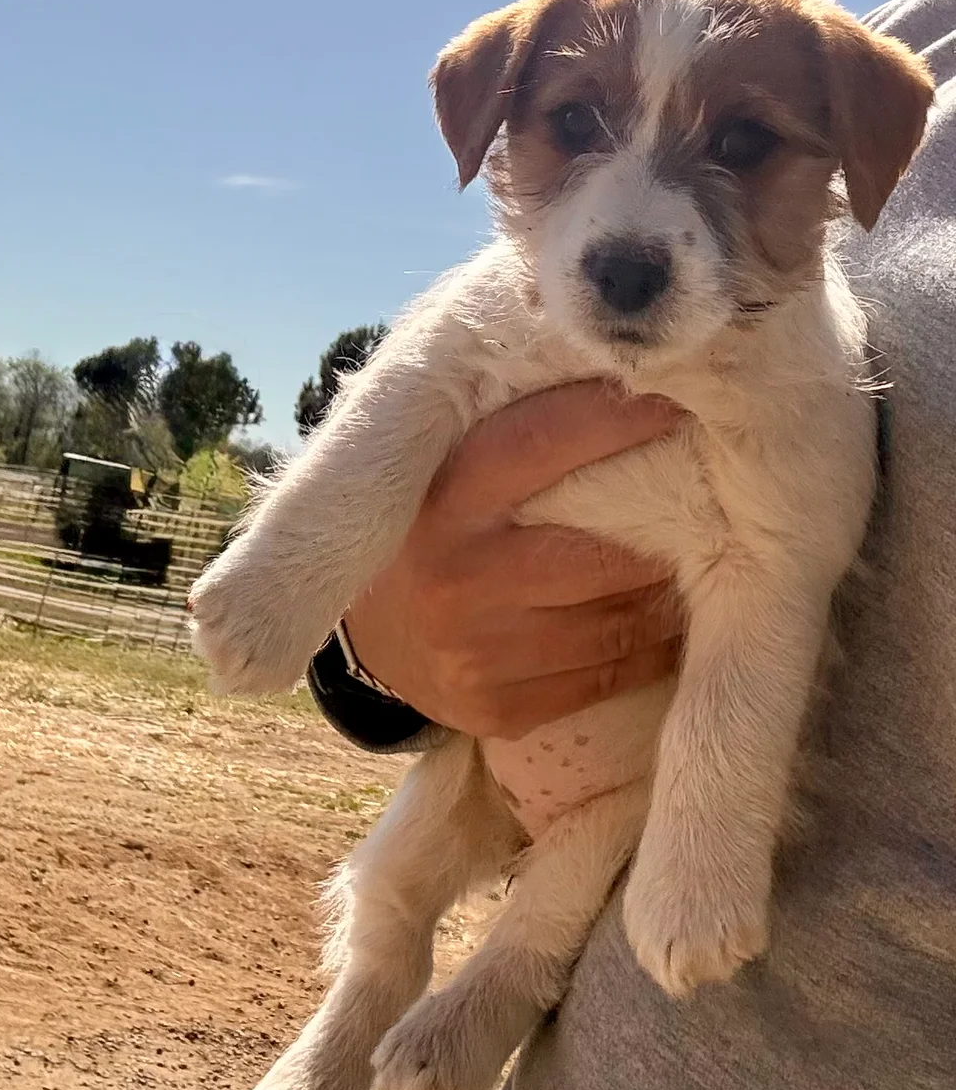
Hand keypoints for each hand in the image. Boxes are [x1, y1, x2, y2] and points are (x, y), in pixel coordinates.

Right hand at [344, 380, 684, 739]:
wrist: (371, 643)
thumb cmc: (431, 533)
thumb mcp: (444, 475)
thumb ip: (511, 436)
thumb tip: (622, 381)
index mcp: (442, 501)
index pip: (540, 442)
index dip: (616, 419)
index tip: (679, 398)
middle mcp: (457, 578)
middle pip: (603, 554)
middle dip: (669, 528)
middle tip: (718, 496)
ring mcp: (478, 653)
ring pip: (617, 622)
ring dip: (669, 592)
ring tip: (706, 562)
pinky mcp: (500, 708)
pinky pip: (607, 676)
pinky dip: (650, 648)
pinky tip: (666, 621)